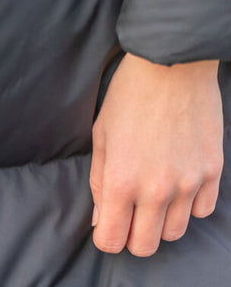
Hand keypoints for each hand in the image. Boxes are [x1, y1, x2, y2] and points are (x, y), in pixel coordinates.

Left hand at [90, 52, 223, 255]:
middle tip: (127, 216)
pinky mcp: (213, 173)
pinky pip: (202, 211)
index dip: (105, 238)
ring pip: (176, 232)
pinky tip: (177, 184)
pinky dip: (188, 206)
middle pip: (146, 245)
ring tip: (151, 197)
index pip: (112, 240)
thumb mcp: (101, 137)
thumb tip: (101, 220)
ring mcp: (190, 183)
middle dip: (132, 236)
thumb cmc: (128, 97)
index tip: (106, 226)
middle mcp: (158, 189)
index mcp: (122, 181)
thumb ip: (100, 183)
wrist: (171, 66)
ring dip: (160, 223)